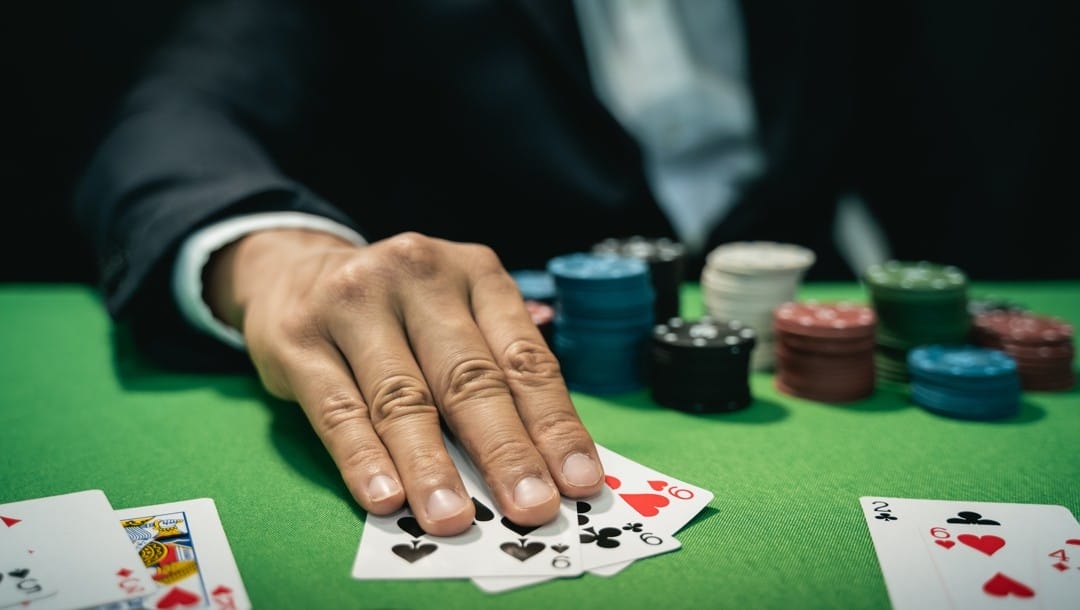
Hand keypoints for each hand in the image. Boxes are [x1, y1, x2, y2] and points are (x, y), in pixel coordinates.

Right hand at [204, 229, 604, 535]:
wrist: (297, 267)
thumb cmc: (401, 311)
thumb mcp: (458, 312)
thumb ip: (497, 371)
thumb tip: (550, 464)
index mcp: (475, 272)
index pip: (523, 357)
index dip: (554, 424)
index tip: (579, 481)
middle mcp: (418, 276)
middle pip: (468, 377)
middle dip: (505, 452)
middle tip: (531, 509)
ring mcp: (354, 302)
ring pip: (402, 398)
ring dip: (432, 466)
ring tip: (455, 519)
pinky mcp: (299, 336)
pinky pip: (338, 409)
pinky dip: (363, 459)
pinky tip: (385, 499)